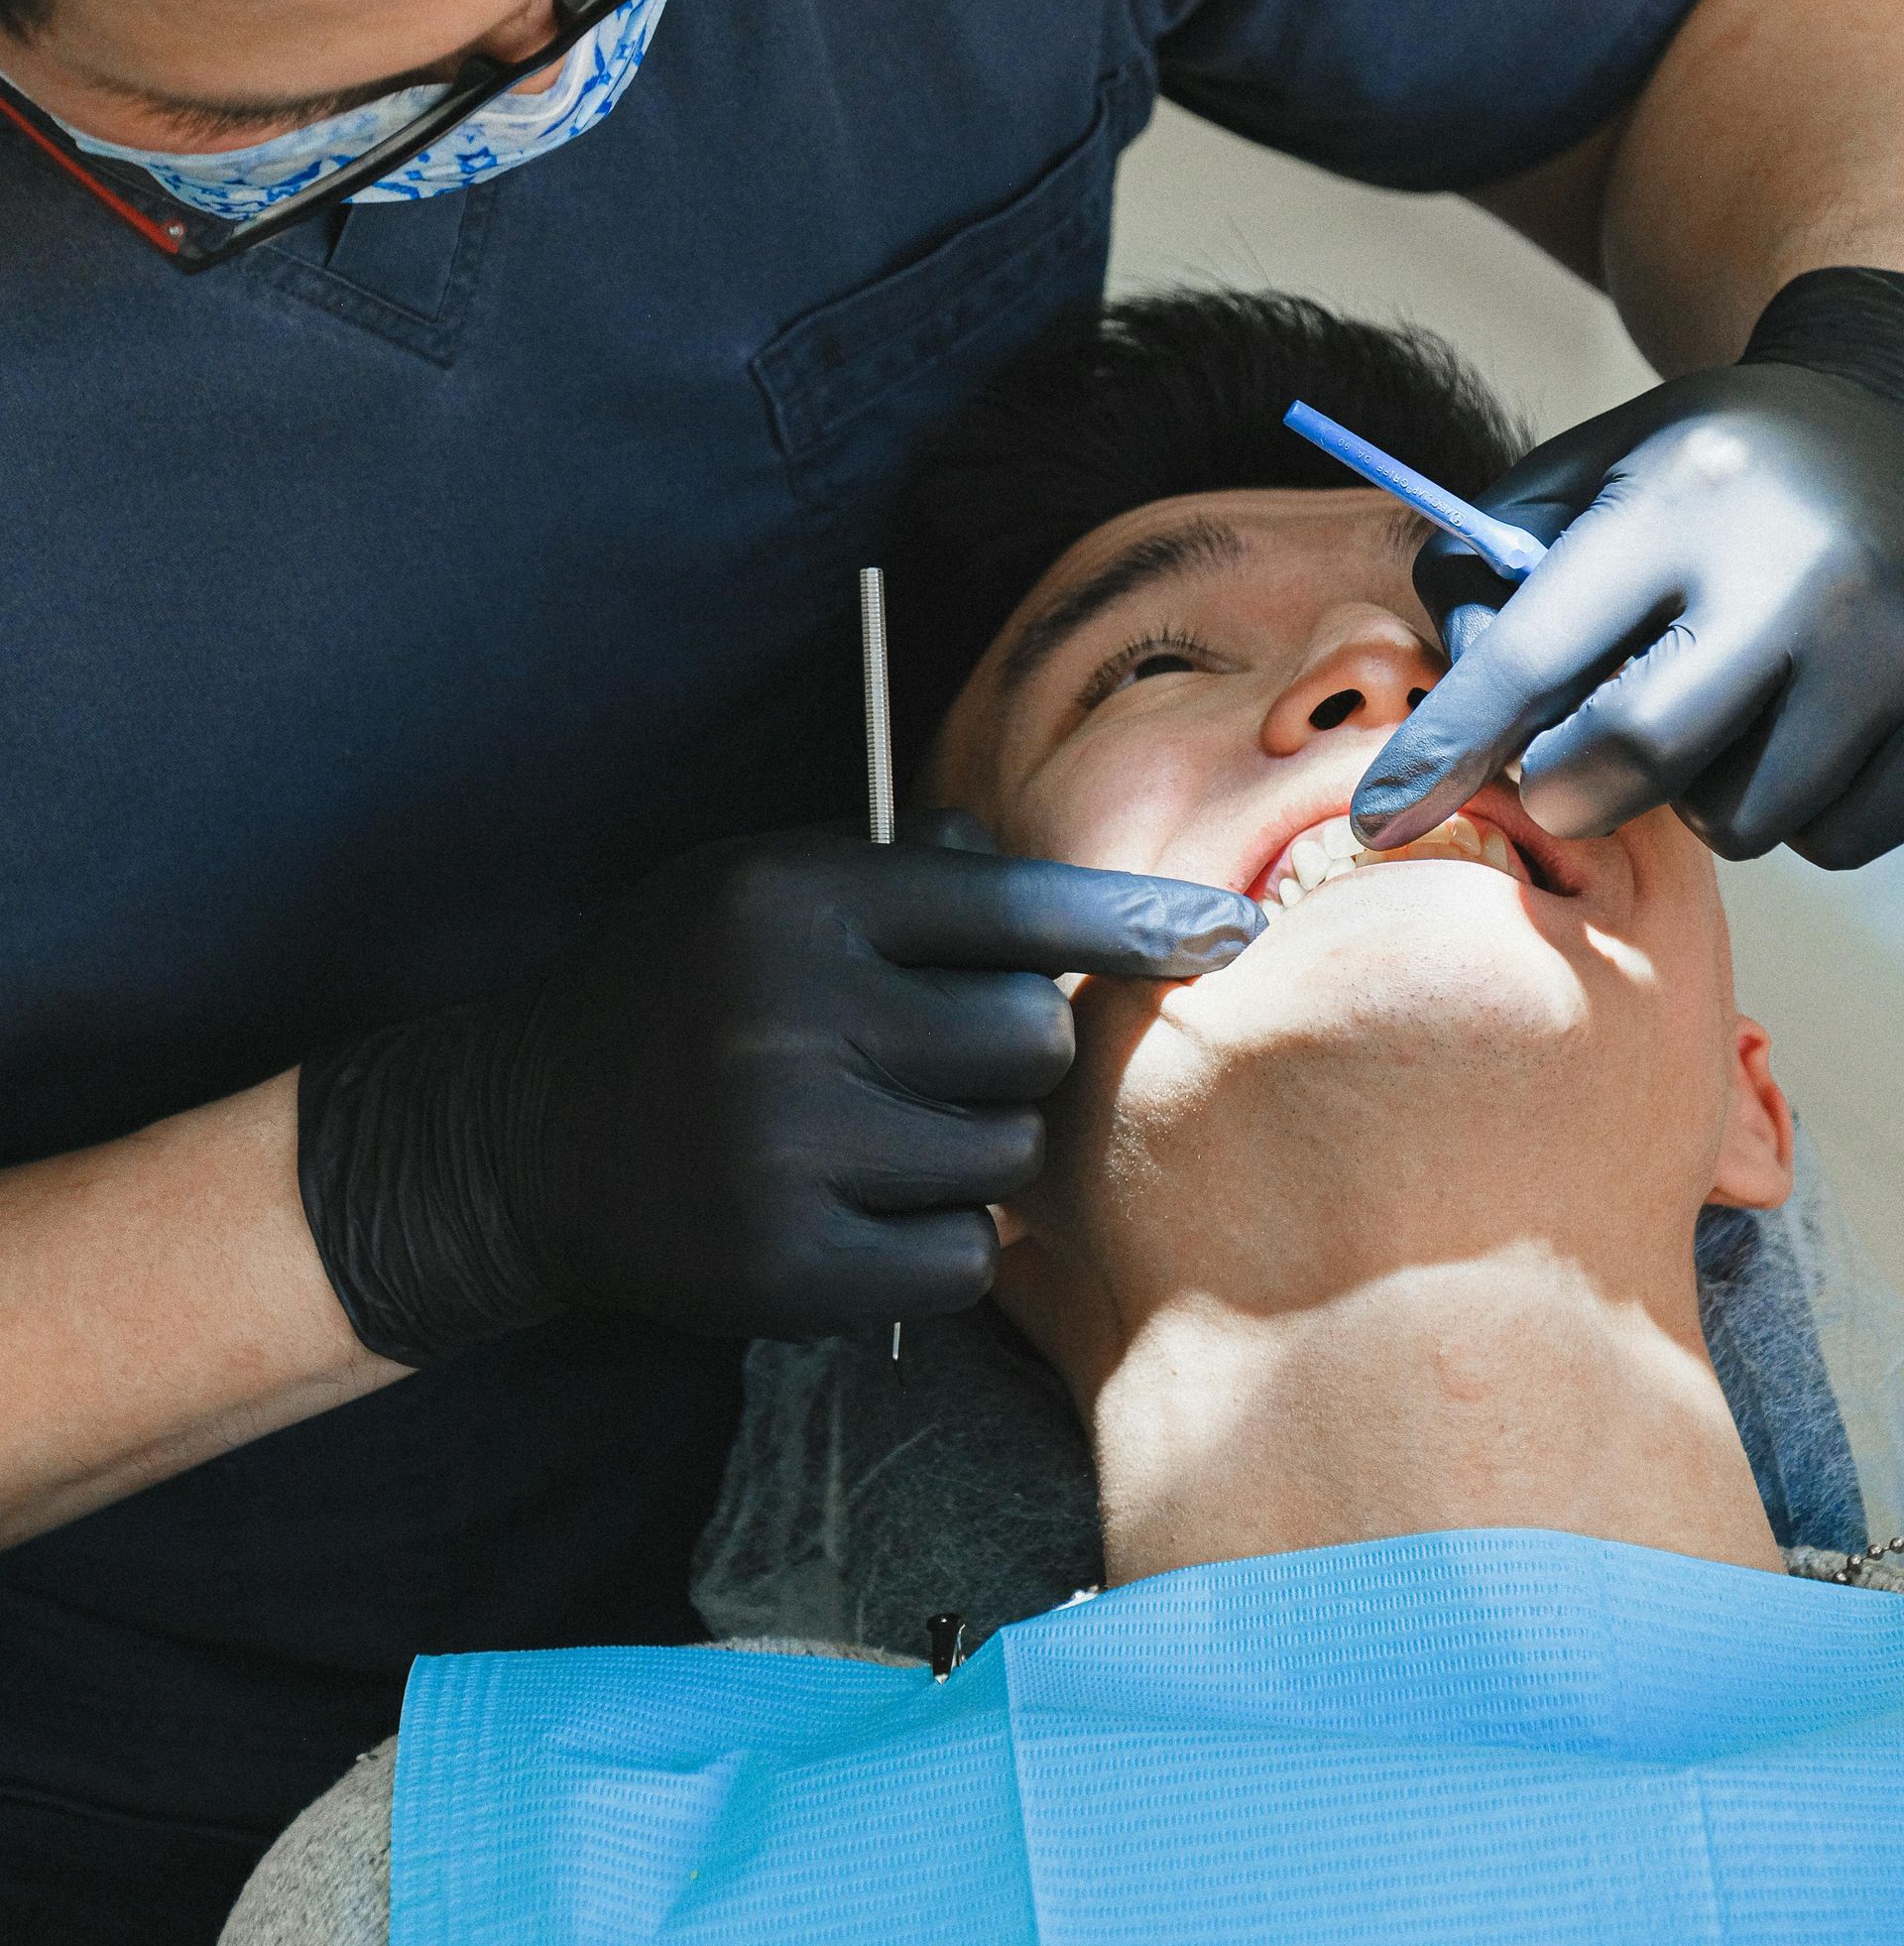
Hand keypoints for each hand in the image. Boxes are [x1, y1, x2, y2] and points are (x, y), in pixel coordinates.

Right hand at [297, 820, 1261, 1360]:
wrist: (525, 1138)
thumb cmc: (686, 994)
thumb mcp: (766, 892)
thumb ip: (913, 882)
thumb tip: (1092, 901)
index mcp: (793, 899)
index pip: (1010, 902)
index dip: (1132, 918)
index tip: (1227, 930)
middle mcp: (787, 1013)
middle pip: (1029, 1040)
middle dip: (1018, 1055)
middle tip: (948, 1060)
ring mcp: (782, 1148)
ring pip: (1006, 1159)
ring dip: (981, 1154)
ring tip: (889, 1134)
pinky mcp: (782, 1266)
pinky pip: (956, 1260)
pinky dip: (938, 1245)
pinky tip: (863, 1211)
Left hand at [1353, 340, 1903, 866]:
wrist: (1893, 422)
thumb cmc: (1709, 467)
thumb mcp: (1589, 466)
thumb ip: (1491, 566)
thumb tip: (1448, 712)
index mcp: (1686, 502)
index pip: (1536, 655)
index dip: (1449, 746)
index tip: (1383, 811)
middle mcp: (1797, 574)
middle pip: (1636, 758)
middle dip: (1568, 787)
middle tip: (1557, 771)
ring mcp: (1889, 651)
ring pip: (1741, 818)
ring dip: (1698, 796)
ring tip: (1711, 712)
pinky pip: (1833, 839)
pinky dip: (1794, 811)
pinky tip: (1791, 734)